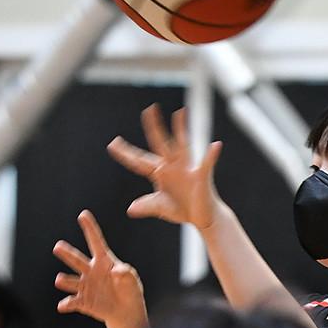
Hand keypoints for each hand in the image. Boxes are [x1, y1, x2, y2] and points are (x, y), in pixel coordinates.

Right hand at [54, 211, 145, 326]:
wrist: (126, 312)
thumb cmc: (129, 291)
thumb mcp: (132, 281)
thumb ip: (126, 274)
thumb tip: (117, 271)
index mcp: (103, 261)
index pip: (96, 242)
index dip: (90, 228)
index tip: (83, 215)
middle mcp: (90, 271)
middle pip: (77, 260)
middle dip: (67, 253)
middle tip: (58, 246)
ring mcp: (85, 286)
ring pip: (71, 281)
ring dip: (64, 280)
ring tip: (59, 279)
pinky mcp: (83, 302)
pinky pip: (72, 302)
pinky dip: (67, 304)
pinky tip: (62, 306)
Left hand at [107, 104, 224, 230]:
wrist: (203, 217)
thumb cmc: (183, 209)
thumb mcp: (161, 207)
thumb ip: (147, 206)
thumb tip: (130, 209)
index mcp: (160, 173)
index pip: (140, 161)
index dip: (126, 153)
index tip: (112, 143)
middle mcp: (173, 166)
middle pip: (160, 144)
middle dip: (153, 127)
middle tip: (148, 109)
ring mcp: (187, 168)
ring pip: (182, 145)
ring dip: (181, 129)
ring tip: (180, 113)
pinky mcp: (201, 176)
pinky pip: (207, 164)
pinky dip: (211, 155)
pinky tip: (215, 145)